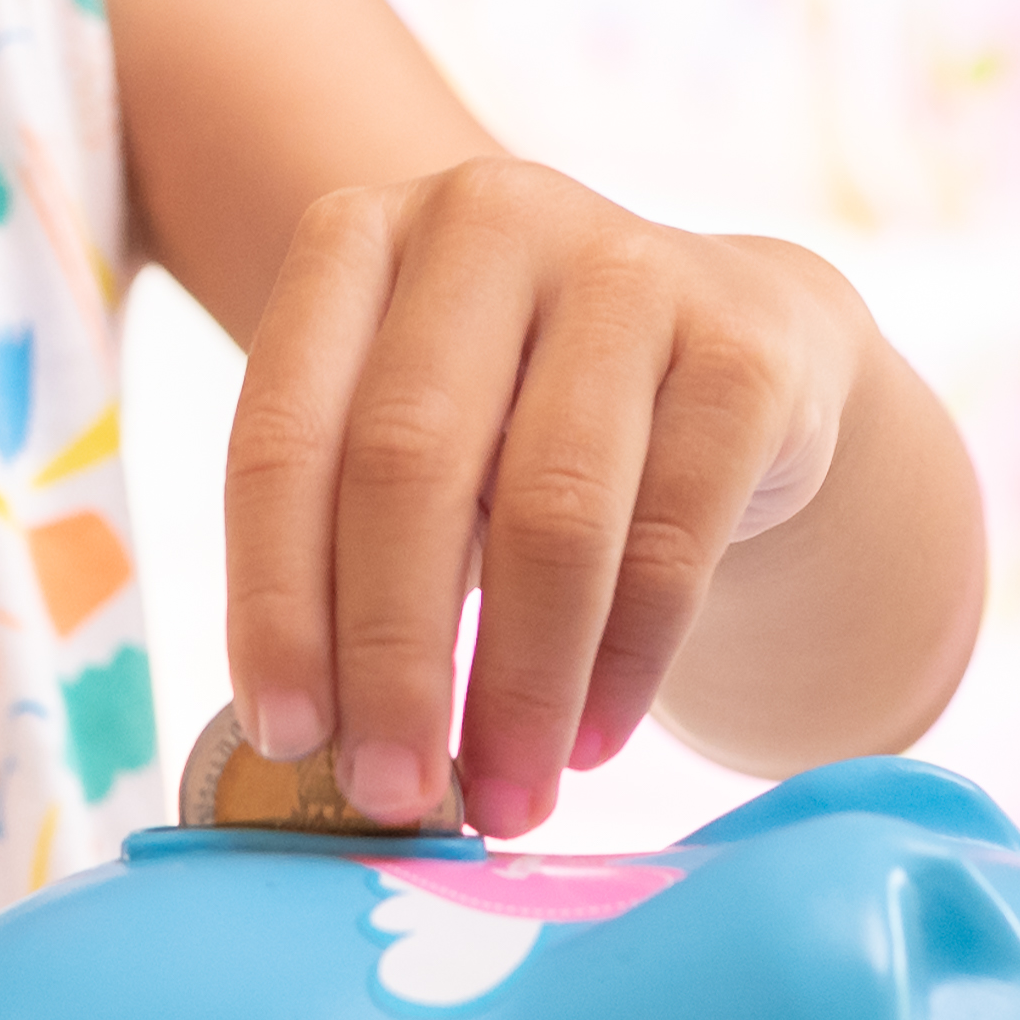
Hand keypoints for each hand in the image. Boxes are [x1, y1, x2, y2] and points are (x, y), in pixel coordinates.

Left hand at [220, 158, 868, 841]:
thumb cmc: (525, 422)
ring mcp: (628, 268)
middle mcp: (486, 220)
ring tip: (505, 799)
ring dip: (519, 685)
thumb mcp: (418, 441)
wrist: (741, 354)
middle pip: (407, 466)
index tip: (285, 736)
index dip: (274, 598)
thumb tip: (311, 748)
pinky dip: (624, 664)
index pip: (284, 434)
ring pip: (551, 511)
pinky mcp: (745, 347)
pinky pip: (672, 537)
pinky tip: (591, 742)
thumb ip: (350, 549)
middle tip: (393, 794)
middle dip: (392, 657)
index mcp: (356, 238)